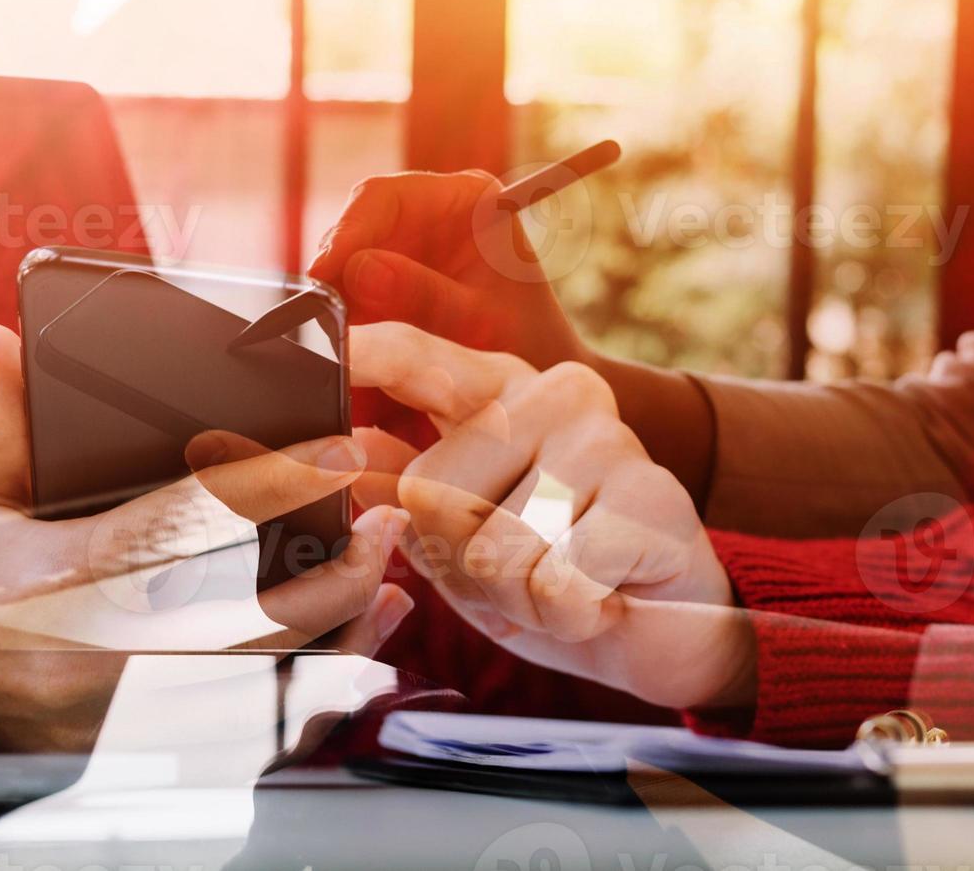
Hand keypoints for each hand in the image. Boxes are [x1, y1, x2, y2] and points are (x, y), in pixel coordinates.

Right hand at [0, 324, 418, 750]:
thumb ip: (5, 423)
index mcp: (60, 585)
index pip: (183, 526)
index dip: (272, 484)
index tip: (338, 447)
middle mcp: (104, 660)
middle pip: (255, 622)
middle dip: (341, 572)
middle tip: (384, 520)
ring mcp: (134, 718)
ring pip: (275, 686)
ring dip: (348, 635)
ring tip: (388, 581)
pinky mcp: (155, 751)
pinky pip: (266, 735)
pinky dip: (324, 696)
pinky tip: (361, 653)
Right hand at [311, 172, 592, 371]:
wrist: (541, 372)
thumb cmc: (529, 341)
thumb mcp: (481, 322)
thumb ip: (423, 296)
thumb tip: (356, 269)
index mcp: (465, 198)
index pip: (384, 196)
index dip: (346, 232)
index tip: (322, 275)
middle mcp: (428, 213)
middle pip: (355, 229)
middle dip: (334, 273)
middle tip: (318, 318)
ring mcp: (404, 245)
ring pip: (345, 263)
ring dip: (336, 302)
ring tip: (333, 340)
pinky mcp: (387, 280)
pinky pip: (349, 292)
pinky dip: (344, 319)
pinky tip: (345, 347)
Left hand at [349, 321, 754, 709]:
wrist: (666, 630)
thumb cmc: (551, 574)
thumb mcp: (457, 535)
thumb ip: (400, 487)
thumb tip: (343, 447)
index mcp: (496, 391)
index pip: (413, 358)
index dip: (361, 355)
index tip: (307, 342)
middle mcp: (553, 394)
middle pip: (429, 491)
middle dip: (459, 562)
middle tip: (518, 571)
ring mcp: (607, 437)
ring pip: (491, 549)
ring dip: (517, 598)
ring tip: (560, 586)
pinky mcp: (651, 495)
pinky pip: (553, 582)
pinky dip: (565, 615)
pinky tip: (600, 599)